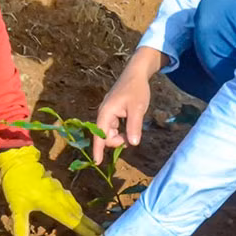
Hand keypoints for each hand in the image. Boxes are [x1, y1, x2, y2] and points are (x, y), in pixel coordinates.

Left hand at [0, 146, 101, 235]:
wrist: (18, 162)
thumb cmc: (17, 184)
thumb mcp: (16, 206)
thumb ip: (20, 224)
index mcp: (52, 204)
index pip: (72, 220)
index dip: (84, 229)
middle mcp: (59, 197)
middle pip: (77, 214)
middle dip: (89, 224)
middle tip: (100, 233)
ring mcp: (58, 190)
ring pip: (74, 205)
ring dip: (83, 216)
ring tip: (91, 225)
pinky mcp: (56, 186)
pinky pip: (69, 198)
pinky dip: (75, 207)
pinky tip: (75, 209)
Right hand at [94, 48, 165, 163]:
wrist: (136, 73)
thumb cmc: (136, 89)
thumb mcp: (137, 109)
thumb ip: (134, 126)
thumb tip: (132, 144)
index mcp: (106, 113)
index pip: (100, 135)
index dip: (98, 149)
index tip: (97, 162)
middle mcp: (104, 113)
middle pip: (106, 136)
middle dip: (117, 141)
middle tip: (133, 136)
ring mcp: (108, 112)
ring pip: (111, 132)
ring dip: (120, 135)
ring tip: (133, 128)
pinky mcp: (113, 111)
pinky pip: (114, 126)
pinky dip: (121, 130)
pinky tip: (130, 124)